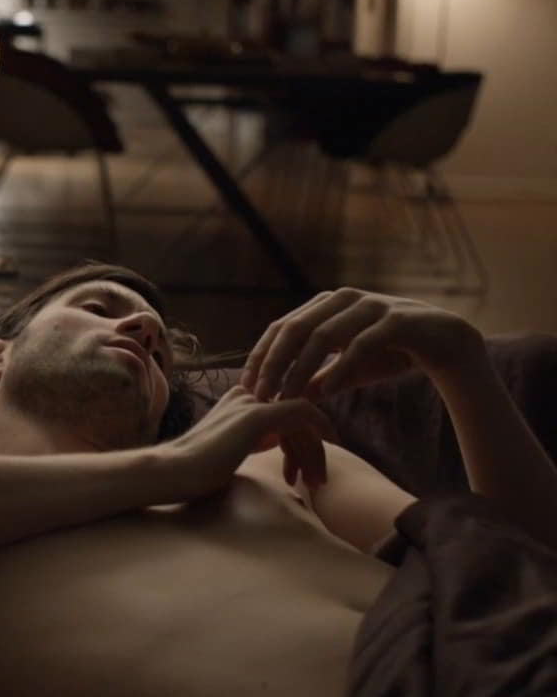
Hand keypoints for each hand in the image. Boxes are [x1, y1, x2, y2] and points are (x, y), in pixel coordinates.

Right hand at [164, 385, 336, 497]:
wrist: (173, 472)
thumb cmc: (197, 471)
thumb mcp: (232, 450)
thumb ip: (252, 438)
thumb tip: (279, 440)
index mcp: (238, 401)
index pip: (283, 415)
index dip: (299, 443)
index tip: (303, 473)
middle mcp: (245, 395)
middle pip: (295, 417)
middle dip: (312, 450)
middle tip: (317, 483)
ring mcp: (251, 402)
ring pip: (303, 419)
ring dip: (315, 452)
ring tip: (317, 483)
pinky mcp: (257, 415)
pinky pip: (303, 414)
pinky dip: (321, 432)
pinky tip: (326, 453)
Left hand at [242, 288, 484, 401]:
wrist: (449, 345)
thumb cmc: (393, 354)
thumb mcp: (349, 367)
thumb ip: (320, 376)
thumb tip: (289, 395)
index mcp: (327, 304)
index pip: (282, 327)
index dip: (261, 355)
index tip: (246, 385)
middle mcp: (344, 299)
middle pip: (295, 328)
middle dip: (274, 363)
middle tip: (260, 394)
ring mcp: (371, 305)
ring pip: (323, 335)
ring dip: (301, 369)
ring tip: (288, 397)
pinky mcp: (396, 320)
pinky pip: (360, 344)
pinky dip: (341, 368)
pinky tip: (327, 391)